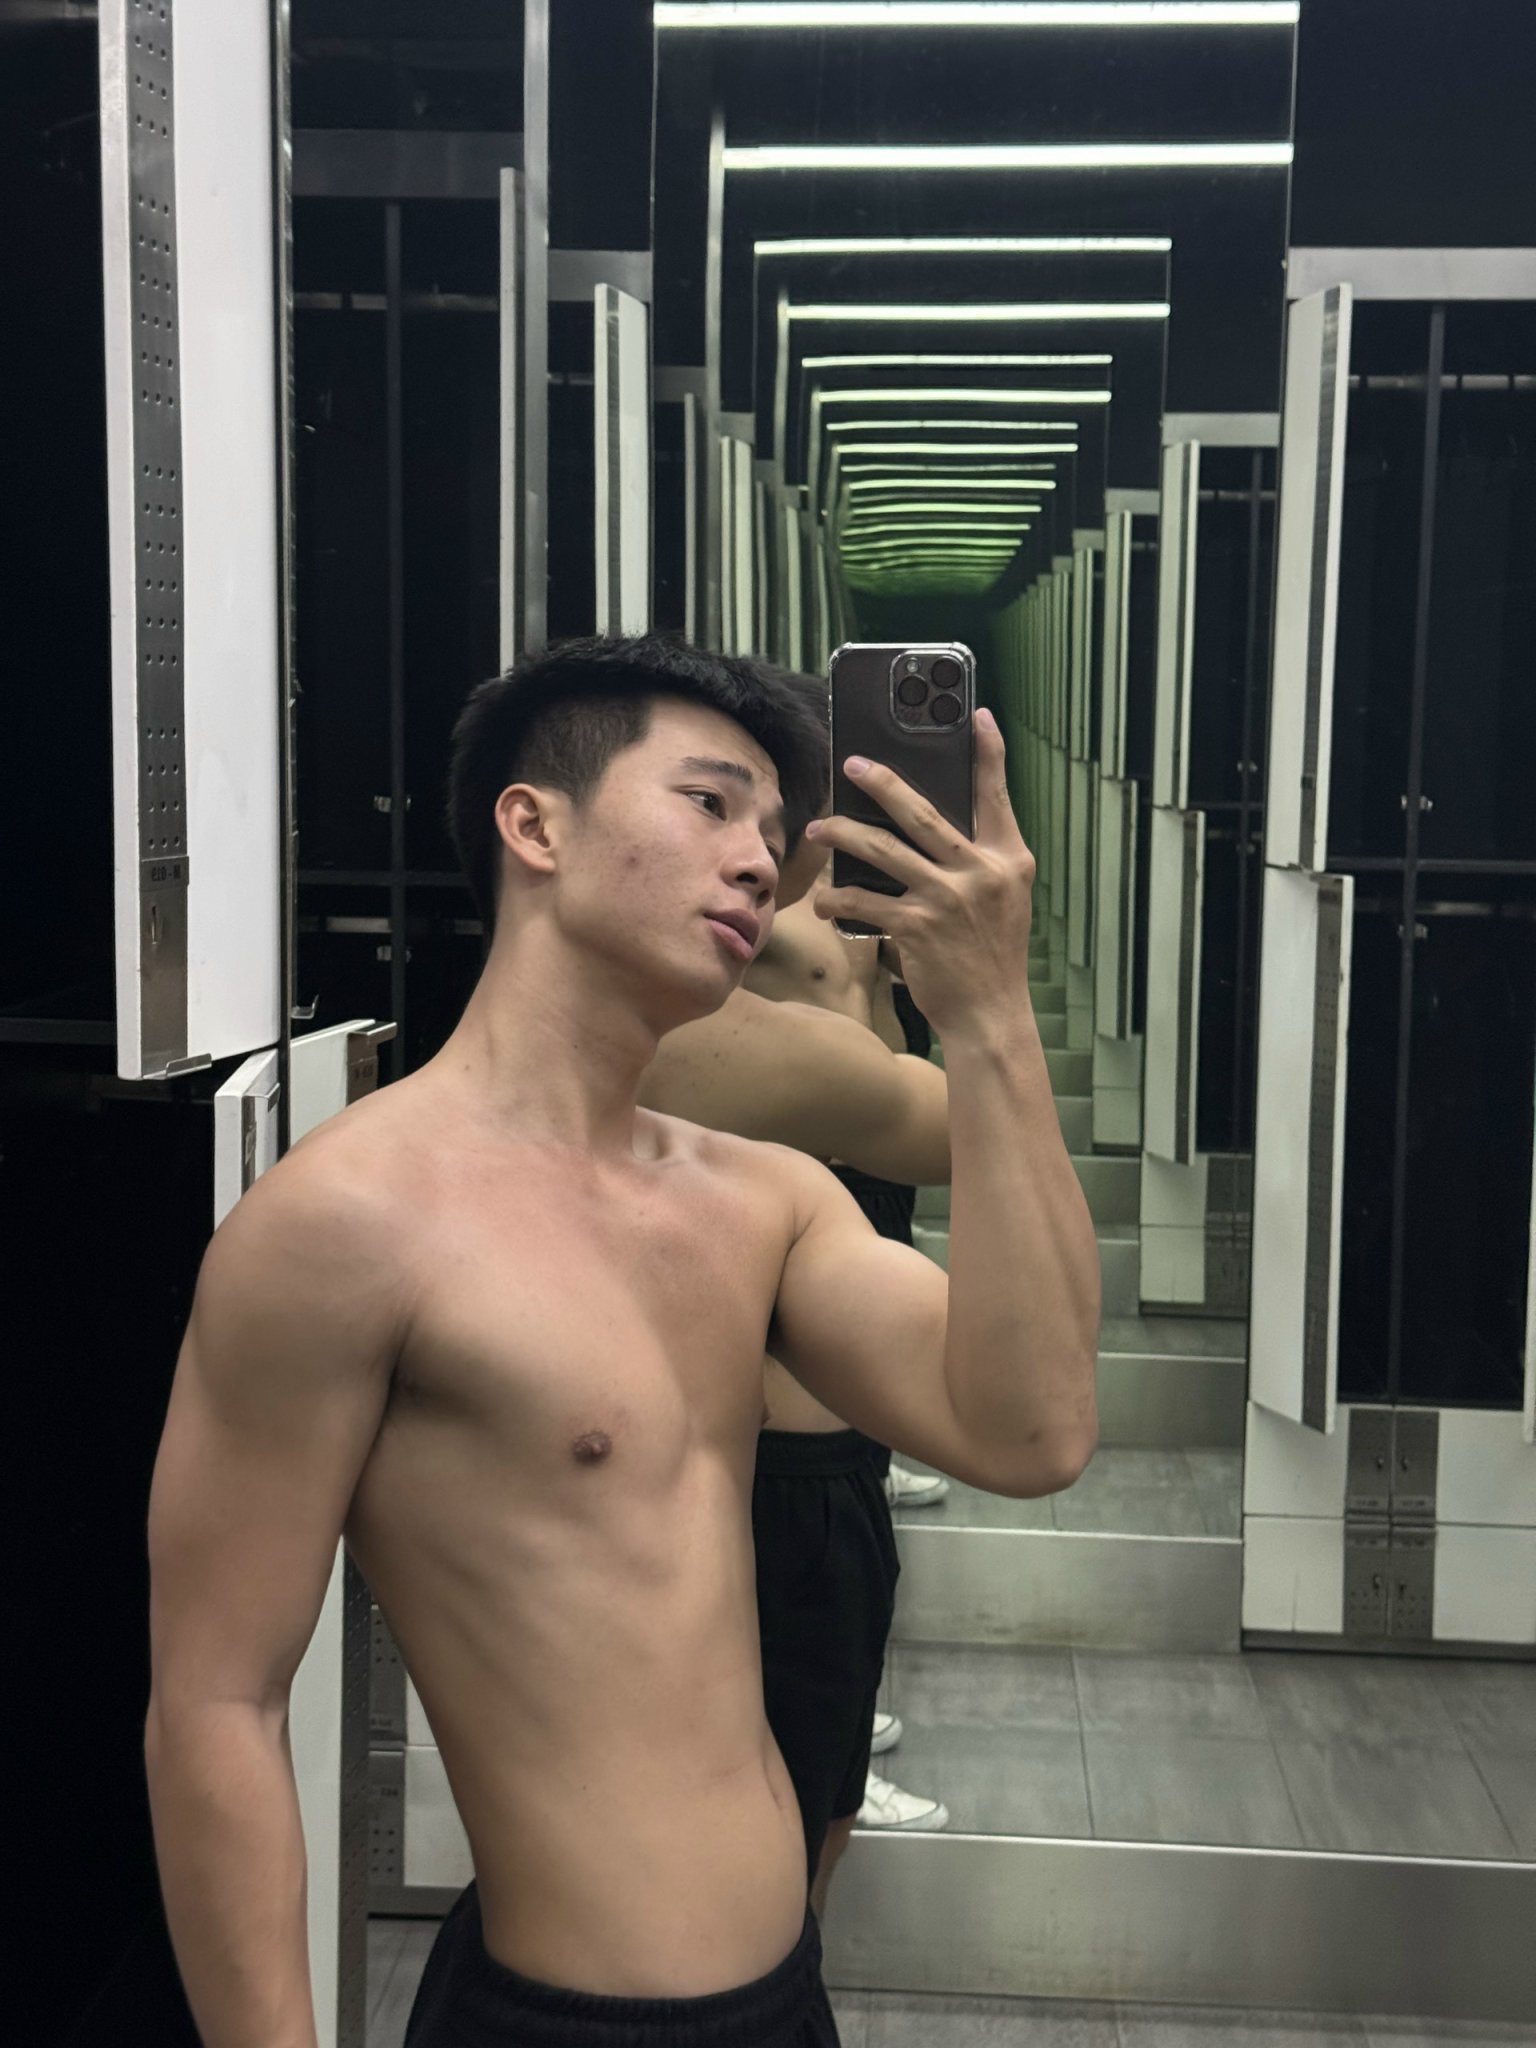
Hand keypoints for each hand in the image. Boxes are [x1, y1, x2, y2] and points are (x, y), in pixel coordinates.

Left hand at [805, 708, 1036, 1036]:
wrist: (989, 1012)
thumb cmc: (991, 952)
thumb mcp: (1004, 897)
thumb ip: (980, 858)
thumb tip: (933, 824)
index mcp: (1008, 858)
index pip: (997, 795)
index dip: (989, 754)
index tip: (977, 716)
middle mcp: (980, 872)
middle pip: (923, 813)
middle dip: (884, 784)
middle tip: (852, 764)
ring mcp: (947, 899)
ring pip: (883, 851)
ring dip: (844, 835)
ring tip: (819, 829)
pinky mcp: (916, 927)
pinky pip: (864, 902)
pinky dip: (837, 899)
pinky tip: (822, 900)